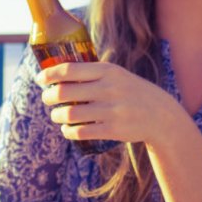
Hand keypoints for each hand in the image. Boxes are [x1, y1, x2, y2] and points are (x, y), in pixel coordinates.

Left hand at [36, 61, 180, 145]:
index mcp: (107, 71)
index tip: (40, 79)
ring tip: (57, 116)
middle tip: (47, 99)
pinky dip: (68, 132)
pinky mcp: (114, 130)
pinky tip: (67, 129)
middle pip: (64, 92)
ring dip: (57, 116)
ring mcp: (112, 110)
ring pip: (70, 114)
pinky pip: (81, 132)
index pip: (69, 69)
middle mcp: (109, 89)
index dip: (49, 74)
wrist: (160, 115)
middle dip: (49, 97)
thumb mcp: (115, 75)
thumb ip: (91, 72)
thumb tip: (55, 71)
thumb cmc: (130, 92)